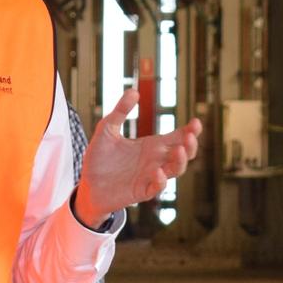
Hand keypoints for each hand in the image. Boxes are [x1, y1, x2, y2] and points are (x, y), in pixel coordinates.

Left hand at [73, 89, 201, 228]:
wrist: (86, 184)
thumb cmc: (99, 158)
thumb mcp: (107, 129)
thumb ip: (120, 111)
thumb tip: (134, 91)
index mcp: (151, 145)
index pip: (177, 137)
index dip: (190, 131)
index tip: (196, 122)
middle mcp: (155, 160)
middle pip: (183, 153)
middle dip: (190, 145)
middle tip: (190, 135)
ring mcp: (150, 177)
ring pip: (175, 170)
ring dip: (180, 161)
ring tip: (180, 149)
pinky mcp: (141, 191)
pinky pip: (157, 187)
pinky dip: (161, 181)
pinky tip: (158, 172)